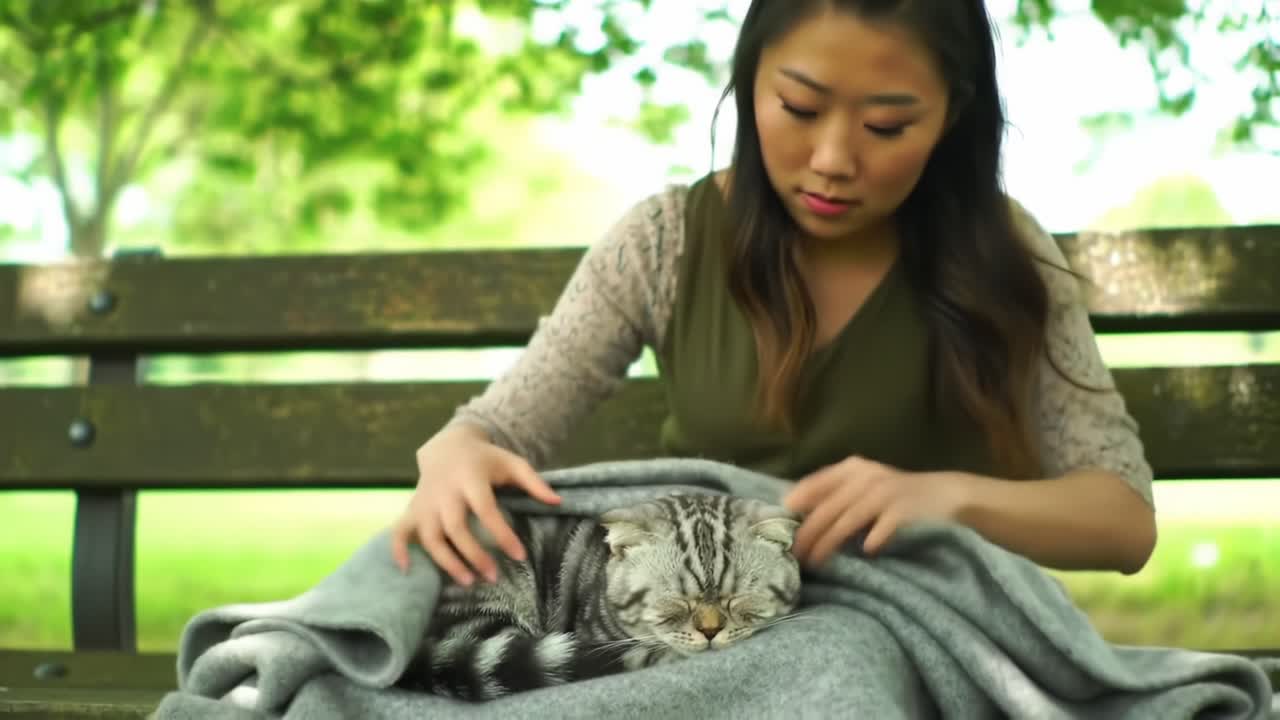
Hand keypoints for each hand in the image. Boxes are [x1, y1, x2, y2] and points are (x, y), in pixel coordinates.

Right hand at [389, 423, 560, 584]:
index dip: (502, 534)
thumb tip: (558, 502)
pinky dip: (399, 550)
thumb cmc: (486, 460)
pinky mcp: (412, 510)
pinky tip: (407, 570)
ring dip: (446, 562)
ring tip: (468, 582)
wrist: (447, 446)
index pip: (486, 510)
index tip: (520, 556)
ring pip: (430, 537)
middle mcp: (444, 492)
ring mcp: (425, 502)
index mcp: (470, 479)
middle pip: (455, 528)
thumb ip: (534, 482)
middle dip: (474, 555)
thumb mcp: (512, 463)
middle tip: (493, 577)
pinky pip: (399, 531)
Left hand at [782, 456, 971, 566]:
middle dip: (807, 533)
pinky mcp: (904, 511)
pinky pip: (880, 530)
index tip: (778, 527)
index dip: (794, 506)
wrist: (947, 495)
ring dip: (828, 543)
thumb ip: (835, 495)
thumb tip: (793, 513)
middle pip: (826, 508)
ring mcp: (885, 493)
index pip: (814, 485)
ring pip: (846, 521)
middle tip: (792, 555)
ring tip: (815, 562)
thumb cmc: (897, 496)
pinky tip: (862, 555)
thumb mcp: (865, 487)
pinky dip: (869, 542)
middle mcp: (866, 477)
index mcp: (853, 469)